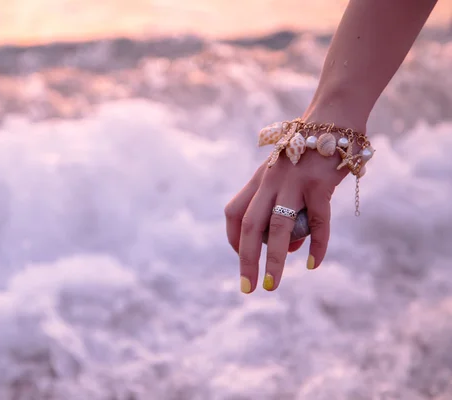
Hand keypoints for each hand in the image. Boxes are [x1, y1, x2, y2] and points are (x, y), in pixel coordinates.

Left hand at [224, 143, 351, 292]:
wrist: (333, 120)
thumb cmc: (308, 155)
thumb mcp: (286, 178)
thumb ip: (284, 210)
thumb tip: (288, 249)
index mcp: (258, 180)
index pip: (233, 213)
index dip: (233, 240)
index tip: (242, 260)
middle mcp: (270, 181)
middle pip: (249, 225)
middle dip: (245, 260)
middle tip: (248, 288)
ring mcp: (294, 182)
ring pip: (279, 227)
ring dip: (274, 259)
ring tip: (273, 284)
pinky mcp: (320, 184)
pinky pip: (318, 221)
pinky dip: (317, 245)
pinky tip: (314, 263)